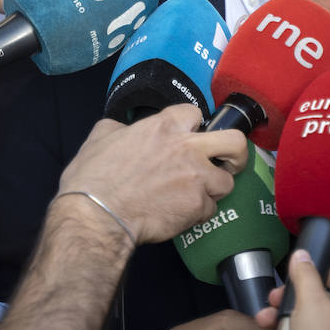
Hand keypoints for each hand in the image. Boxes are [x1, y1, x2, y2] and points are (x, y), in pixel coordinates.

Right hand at [59, 104, 247, 245]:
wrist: (96, 216)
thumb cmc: (93, 179)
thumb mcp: (100, 137)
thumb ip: (121, 128)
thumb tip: (125, 129)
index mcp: (164, 126)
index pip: (196, 114)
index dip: (194, 126)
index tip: (191, 137)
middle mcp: (186, 148)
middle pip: (235, 141)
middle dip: (235, 153)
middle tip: (227, 162)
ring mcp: (196, 177)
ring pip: (227, 181)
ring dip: (213, 189)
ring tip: (196, 195)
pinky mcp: (197, 205)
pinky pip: (210, 209)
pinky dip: (197, 214)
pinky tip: (180, 214)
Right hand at [254, 254, 329, 329]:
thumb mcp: (309, 300)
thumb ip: (305, 275)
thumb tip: (303, 254)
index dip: (321, 268)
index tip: (299, 271)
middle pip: (316, 295)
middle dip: (289, 296)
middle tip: (273, 298)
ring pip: (302, 317)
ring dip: (279, 316)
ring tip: (262, 320)